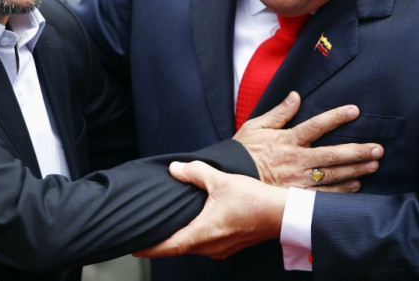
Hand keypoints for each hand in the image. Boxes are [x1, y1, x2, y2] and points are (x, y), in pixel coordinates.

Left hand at [134, 160, 286, 258]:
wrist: (283, 214)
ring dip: (179, 240)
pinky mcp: (231, 245)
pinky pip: (206, 245)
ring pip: (193, 247)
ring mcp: (222, 249)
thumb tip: (175, 169)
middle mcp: (211, 247)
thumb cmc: (254, 200)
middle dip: (162, 243)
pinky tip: (195, 224)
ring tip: (167, 229)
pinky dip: (195, 237)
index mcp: (204, 233)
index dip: (150, 248)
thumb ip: (195, 172)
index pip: (169, 247)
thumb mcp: (221, 180)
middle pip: (179, 249)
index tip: (135, 248)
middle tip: (147, 234)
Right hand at [234, 91, 382, 190]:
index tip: (354, 111)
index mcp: (287, 140)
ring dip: (355, 170)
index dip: (336, 117)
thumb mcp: (255, 126)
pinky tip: (356, 187)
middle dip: (357, 151)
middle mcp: (296, 160)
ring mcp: (298, 180)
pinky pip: (323, 195)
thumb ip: (278, 112)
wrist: (230, 180)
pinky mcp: (296, 196)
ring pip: (332, 175)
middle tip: (378, 148)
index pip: (316, 125)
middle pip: (332, 154)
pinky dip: (341, 192)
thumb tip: (296, 96)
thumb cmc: (242, 151)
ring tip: (374, 164)